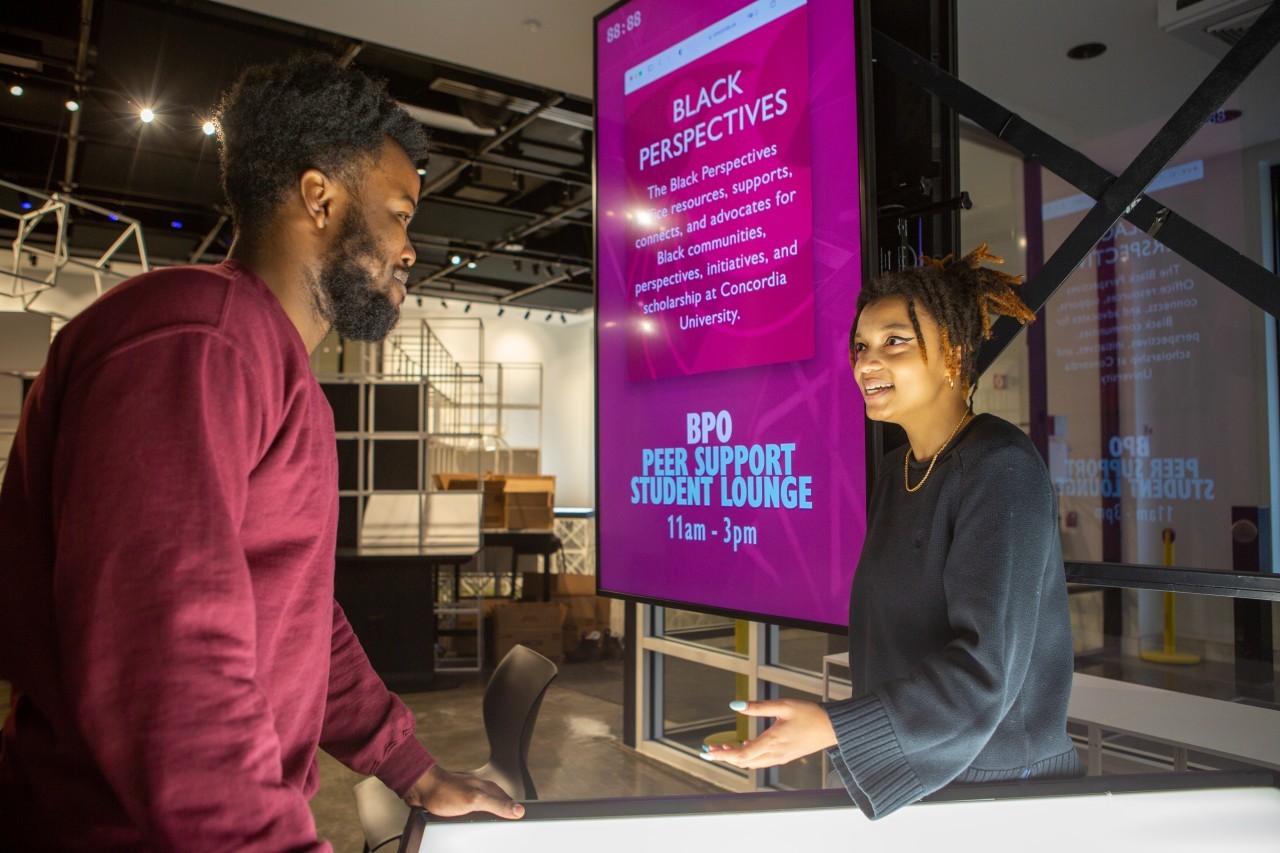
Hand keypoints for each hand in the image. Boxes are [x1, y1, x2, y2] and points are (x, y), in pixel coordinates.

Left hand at [403, 764, 524, 819]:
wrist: (420, 788)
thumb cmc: (444, 791)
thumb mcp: (474, 800)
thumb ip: (497, 805)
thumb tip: (519, 811)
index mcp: (489, 789)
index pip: (510, 803)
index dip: (516, 813)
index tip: (522, 824)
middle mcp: (481, 792)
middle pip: (499, 808)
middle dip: (504, 818)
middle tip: (509, 830)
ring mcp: (469, 798)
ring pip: (485, 812)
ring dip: (489, 821)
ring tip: (493, 831)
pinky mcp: (458, 804)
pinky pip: (472, 816)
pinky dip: (475, 823)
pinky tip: (472, 828)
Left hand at [700, 699, 836, 769]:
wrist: (832, 728)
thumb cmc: (810, 715)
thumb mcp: (783, 705)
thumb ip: (758, 707)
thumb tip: (736, 705)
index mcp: (772, 742)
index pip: (741, 755)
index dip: (722, 755)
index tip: (707, 753)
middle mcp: (774, 754)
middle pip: (743, 762)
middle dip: (725, 757)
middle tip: (711, 749)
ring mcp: (780, 758)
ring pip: (752, 763)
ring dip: (736, 757)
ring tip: (724, 747)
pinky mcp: (785, 757)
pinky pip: (762, 761)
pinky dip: (749, 756)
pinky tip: (746, 744)